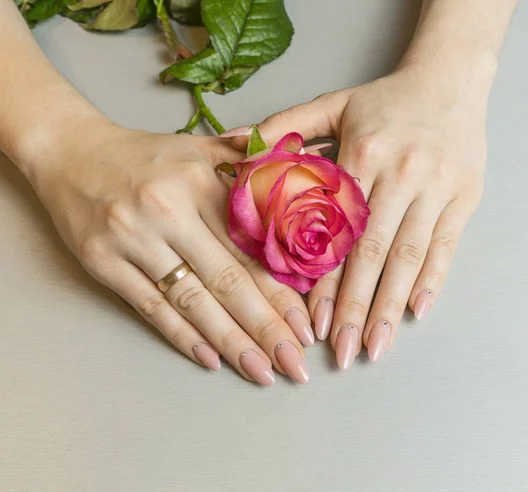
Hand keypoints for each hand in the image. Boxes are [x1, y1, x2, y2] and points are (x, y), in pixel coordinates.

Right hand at [32, 124, 312, 384]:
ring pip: (192, 300)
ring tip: (261, 371)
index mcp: (200, 182)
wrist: (68, 151)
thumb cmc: (142, 155)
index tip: (305, 325)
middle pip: (228, 280)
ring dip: (231, 342)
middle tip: (295, 363)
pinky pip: (150, 307)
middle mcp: (169, 211)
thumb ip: (245, 156)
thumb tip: (297, 160)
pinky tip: (211, 359)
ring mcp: (133, 240)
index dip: (281, 291)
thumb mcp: (196, 146)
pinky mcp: (104, 262)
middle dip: (266, 328)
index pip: (250, 247)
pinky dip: (182, 336)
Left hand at [225, 65, 488, 367]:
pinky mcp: (464, 198)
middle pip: (374, 254)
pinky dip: (432, 280)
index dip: (326, 280)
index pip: (338, 231)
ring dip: (391, 307)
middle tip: (343, 353)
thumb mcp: (333, 103)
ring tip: (376, 347)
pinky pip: (445, 246)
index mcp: (363, 155)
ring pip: (409, 257)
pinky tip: (416, 312)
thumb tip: (234, 146)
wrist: (450, 80)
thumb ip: (284, 126)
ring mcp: (436, 190)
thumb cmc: (385, 100)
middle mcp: (400, 176)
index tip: (313, 322)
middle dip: (357, 309)